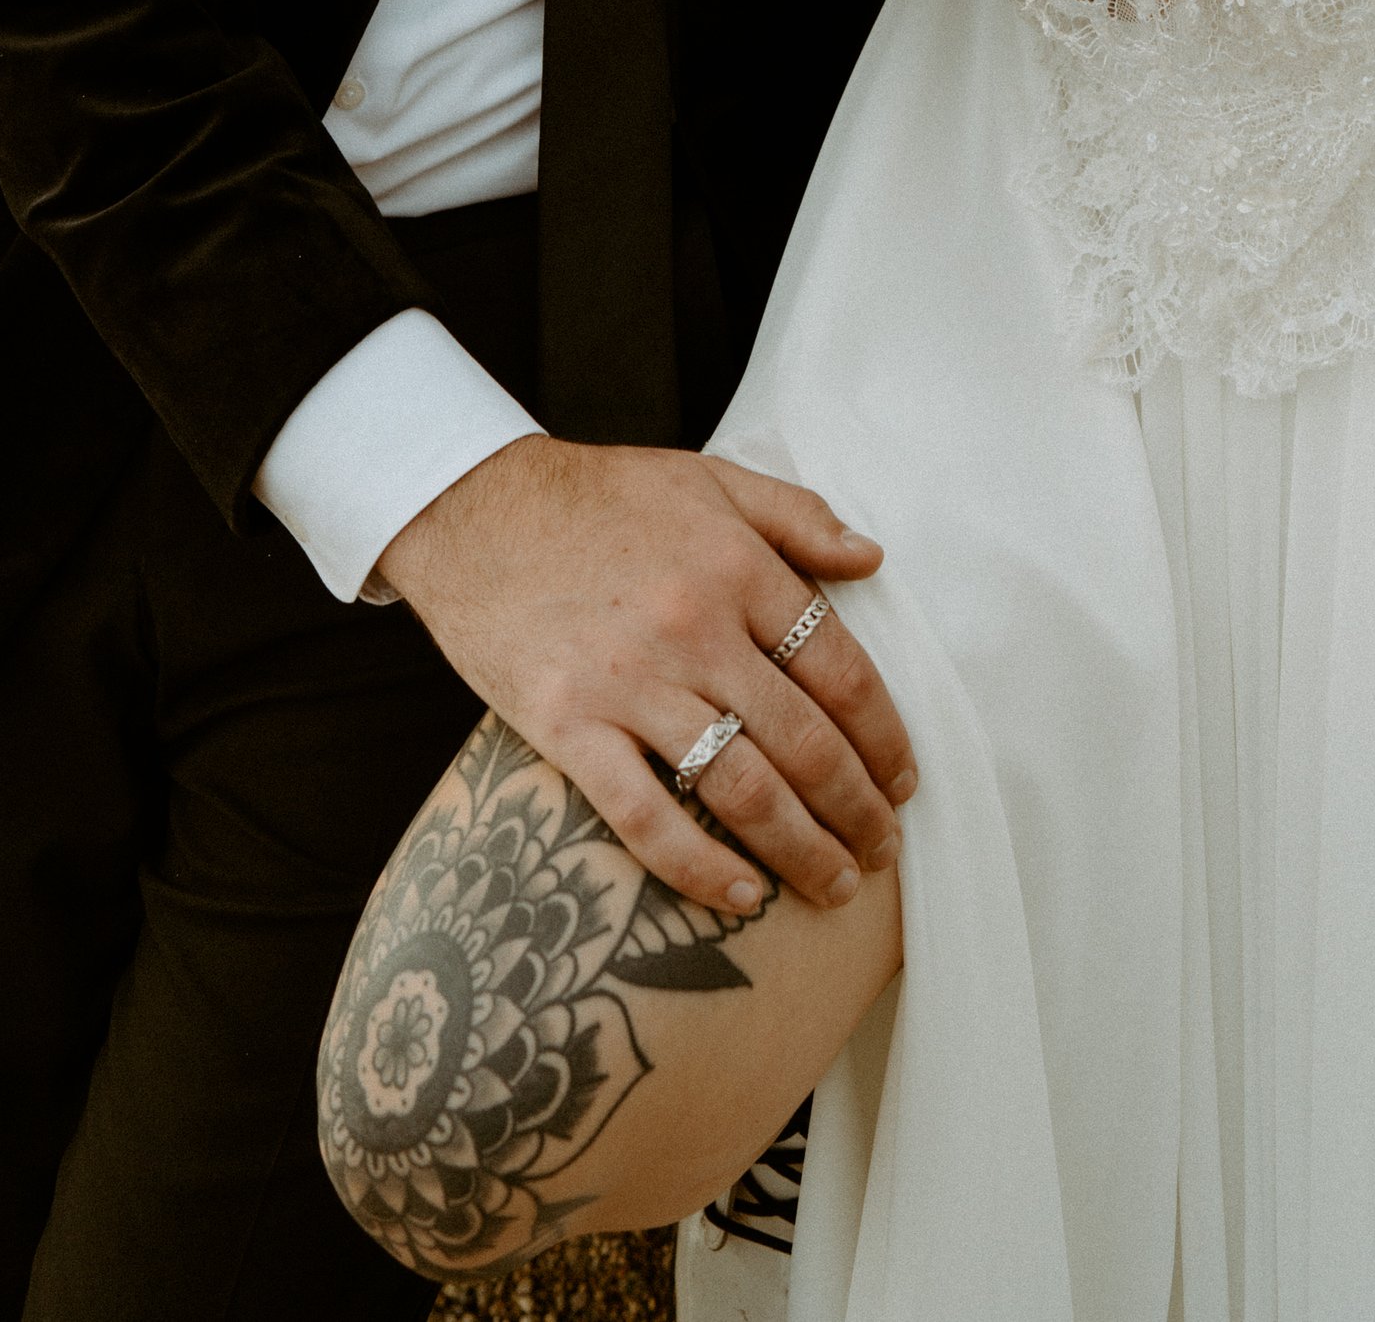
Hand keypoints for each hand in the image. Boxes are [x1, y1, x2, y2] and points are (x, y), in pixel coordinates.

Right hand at [377, 433, 916, 914]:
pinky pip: (646, 818)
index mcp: (737, 568)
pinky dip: (701, 868)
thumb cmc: (597, 495)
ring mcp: (630, 684)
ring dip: (802, 849)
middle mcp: (694, 629)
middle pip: (805, 742)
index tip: (902, 780)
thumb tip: (874, 558)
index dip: (884, 737)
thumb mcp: (708, 478)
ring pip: (743, 789)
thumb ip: (797, 515)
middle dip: (856, 809)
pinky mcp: (567, 726)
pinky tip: (742, 896)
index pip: (840, 670)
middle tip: (883, 850)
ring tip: (835, 884)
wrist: (472, 508)